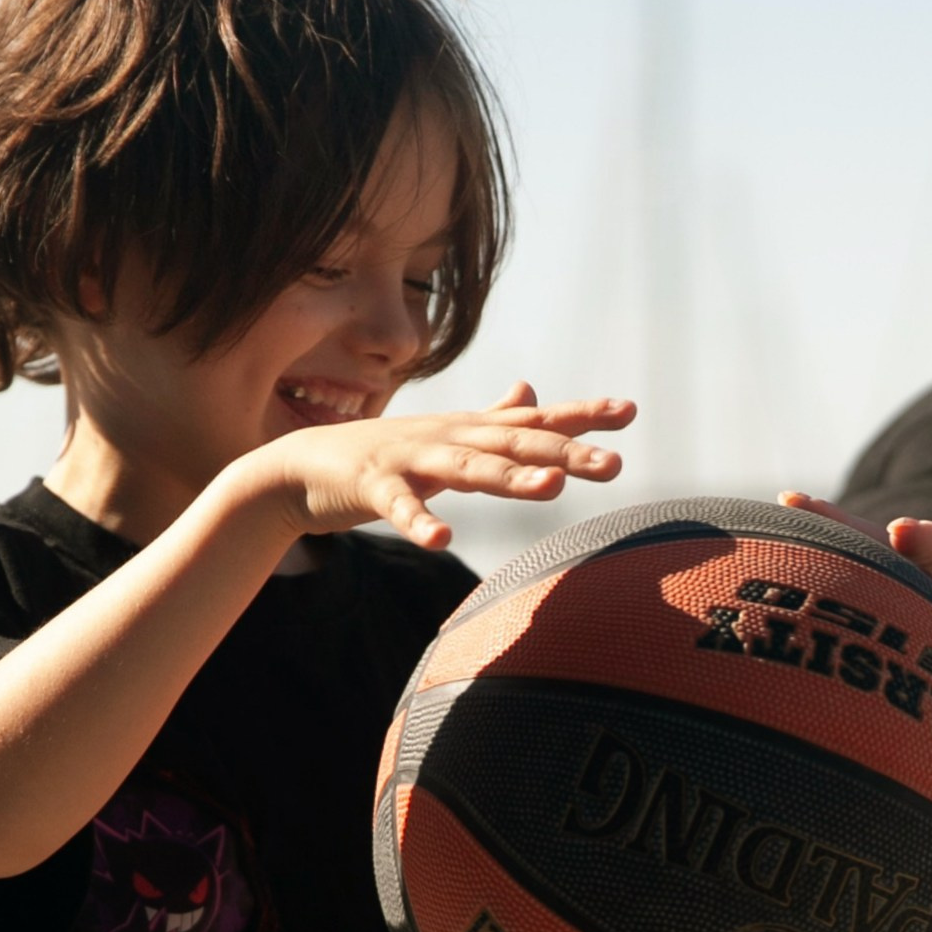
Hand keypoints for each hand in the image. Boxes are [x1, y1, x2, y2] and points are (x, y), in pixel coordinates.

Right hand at [263, 386, 633, 547]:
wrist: (302, 467)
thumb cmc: (382, 455)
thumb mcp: (445, 436)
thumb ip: (491, 418)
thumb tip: (532, 391)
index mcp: (468, 431)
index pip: (533, 422)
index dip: (580, 416)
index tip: (628, 412)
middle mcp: (447, 438)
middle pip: (514, 446)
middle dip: (564, 454)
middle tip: (614, 465)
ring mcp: (410, 459)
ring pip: (468, 469)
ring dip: (509, 479)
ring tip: (553, 490)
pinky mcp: (372, 486)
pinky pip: (399, 507)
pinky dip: (419, 522)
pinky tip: (442, 541)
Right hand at [778, 494, 931, 726]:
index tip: (907, 531)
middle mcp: (930, 571)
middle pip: (890, 553)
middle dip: (860, 535)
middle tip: (811, 510)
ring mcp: (899, 585)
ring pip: (856, 558)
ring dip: (822, 538)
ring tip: (782, 511)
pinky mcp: (875, 603)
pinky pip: (837, 587)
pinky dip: (802, 572)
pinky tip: (753, 558)